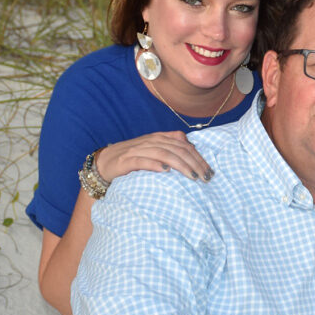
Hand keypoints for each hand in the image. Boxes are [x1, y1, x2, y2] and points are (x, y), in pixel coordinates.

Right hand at [94, 131, 212, 184]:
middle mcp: (150, 141)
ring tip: (192, 176)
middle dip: (194, 163)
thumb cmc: (133, 157)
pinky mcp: (126, 160)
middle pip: (178, 149)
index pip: (184, 144)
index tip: (209, 171)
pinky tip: (165, 171)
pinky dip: (155, 164)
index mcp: (159, 137)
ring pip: (164, 154)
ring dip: (180, 165)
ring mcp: (138, 150)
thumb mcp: (154, 149)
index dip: (198, 157)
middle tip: (205, 177)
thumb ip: (172, 147)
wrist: (105, 161)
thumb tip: (193, 150)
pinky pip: (142, 161)